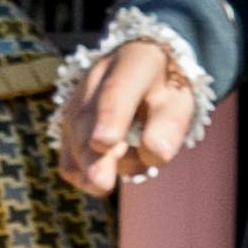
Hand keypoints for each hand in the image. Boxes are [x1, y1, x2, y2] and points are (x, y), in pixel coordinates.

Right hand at [58, 31, 199, 195]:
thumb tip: (156, 156)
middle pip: (86, 119)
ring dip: (91, 167)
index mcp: (134, 63)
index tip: (104, 144)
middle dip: (91, 155)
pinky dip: (82, 173)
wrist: (145, 71)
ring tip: (112, 176)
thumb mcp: (180, 102)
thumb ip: (169, 127)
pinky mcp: (67, 125)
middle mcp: (96, 78)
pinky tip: (100, 177)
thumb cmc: (166, 90)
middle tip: (101, 184)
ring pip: (74, 139)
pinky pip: (69, 156)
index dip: (110, 118)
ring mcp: (76, 101)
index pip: (117, 91)